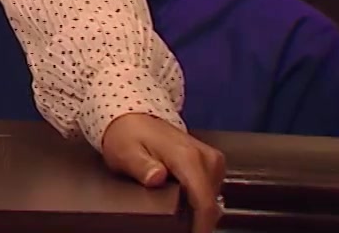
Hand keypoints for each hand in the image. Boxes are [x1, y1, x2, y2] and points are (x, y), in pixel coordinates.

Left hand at [101, 113, 225, 232]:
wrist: (132, 117)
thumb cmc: (126, 134)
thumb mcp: (125, 152)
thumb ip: (141, 167)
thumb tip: (156, 177)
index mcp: (187, 157)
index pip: (204, 201)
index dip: (200, 226)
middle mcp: (205, 157)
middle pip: (211, 203)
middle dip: (197, 220)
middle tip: (176, 225)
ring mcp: (211, 159)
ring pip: (213, 198)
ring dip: (199, 210)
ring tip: (177, 215)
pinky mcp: (211, 162)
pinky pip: (210, 189)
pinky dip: (199, 200)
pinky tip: (182, 202)